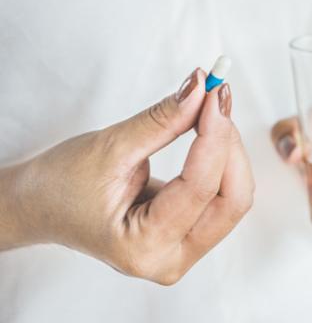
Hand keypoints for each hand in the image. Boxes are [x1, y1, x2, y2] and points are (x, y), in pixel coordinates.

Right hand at [0, 68, 253, 283]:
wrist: (40, 205)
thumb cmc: (62, 185)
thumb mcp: (111, 148)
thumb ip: (163, 120)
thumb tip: (202, 89)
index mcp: (144, 248)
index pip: (201, 187)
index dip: (215, 135)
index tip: (215, 92)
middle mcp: (170, 259)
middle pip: (231, 200)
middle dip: (229, 146)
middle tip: (216, 99)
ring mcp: (182, 250)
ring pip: (233, 197)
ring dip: (228, 150)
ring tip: (210, 110)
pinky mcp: (188, 233)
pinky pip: (222, 195)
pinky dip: (220, 159)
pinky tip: (209, 131)